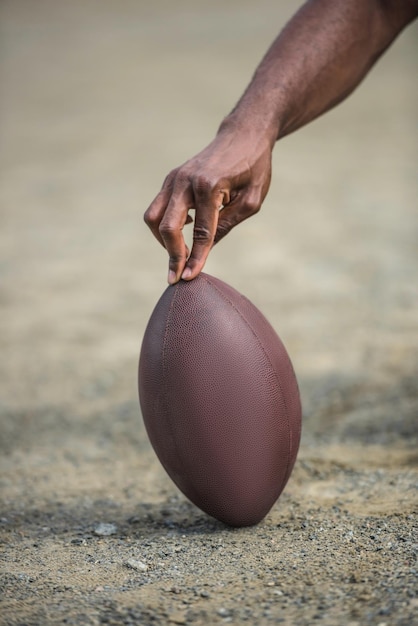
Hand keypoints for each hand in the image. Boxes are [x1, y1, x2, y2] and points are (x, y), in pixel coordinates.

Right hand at [144, 124, 273, 283]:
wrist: (243, 134)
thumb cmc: (254, 168)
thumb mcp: (251, 200)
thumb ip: (227, 225)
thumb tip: (204, 251)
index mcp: (210, 185)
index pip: (200, 232)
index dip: (195, 259)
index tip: (188, 279)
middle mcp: (185, 180)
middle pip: (166, 226)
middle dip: (171, 254)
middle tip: (176, 276)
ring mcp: (174, 178)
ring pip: (154, 218)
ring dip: (163, 241)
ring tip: (180, 255)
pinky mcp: (170, 179)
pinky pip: (159, 209)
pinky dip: (166, 226)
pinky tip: (184, 233)